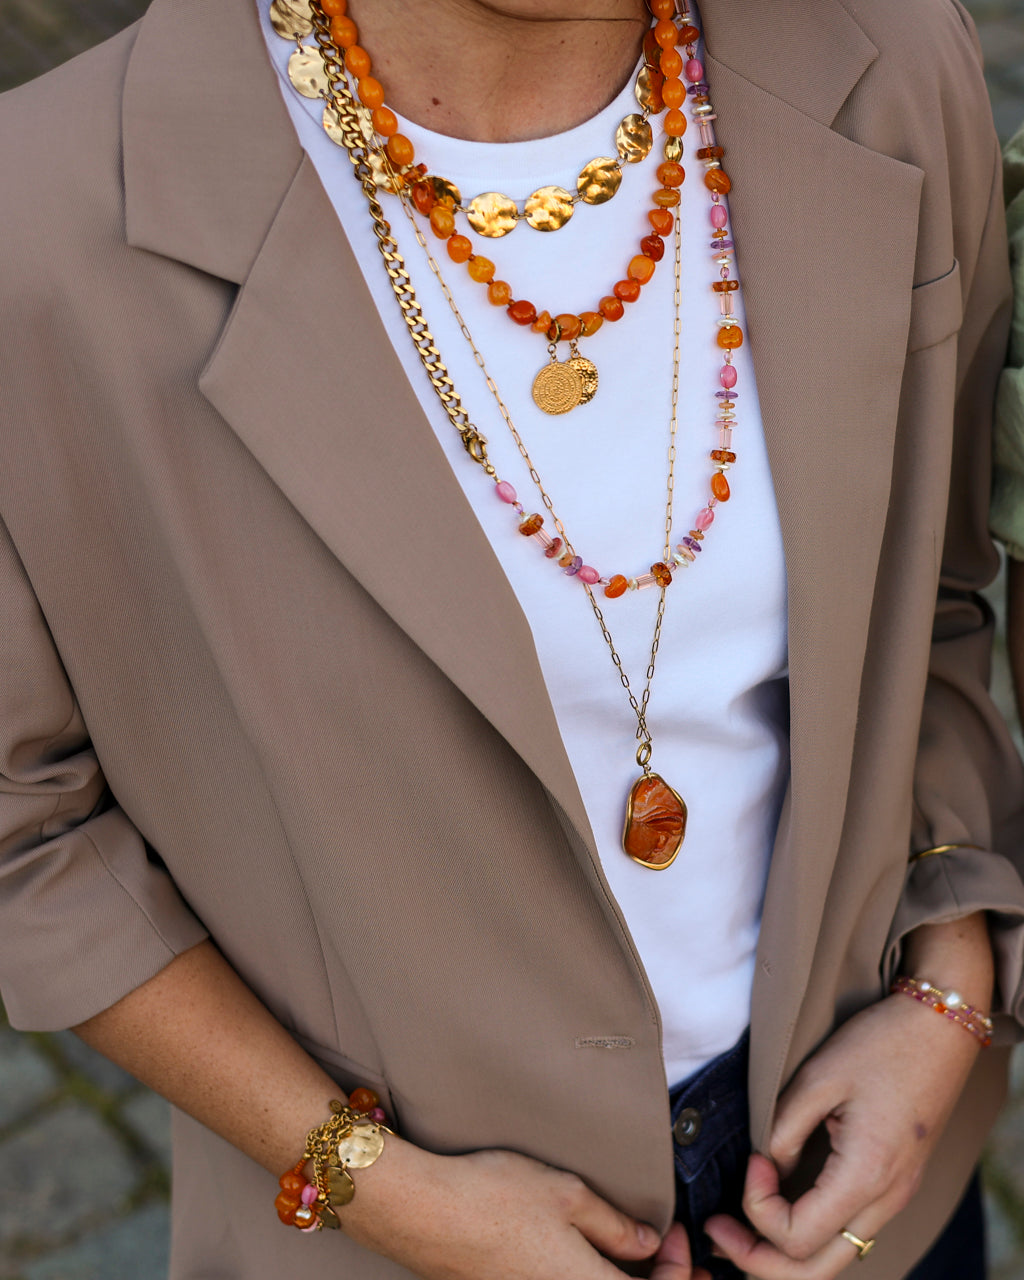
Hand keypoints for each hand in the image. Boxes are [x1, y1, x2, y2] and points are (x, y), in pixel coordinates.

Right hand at [341, 1139, 709, 1279]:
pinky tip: (582, 1249)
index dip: (678, 1269)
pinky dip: (583, 1275)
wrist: (424, 1212)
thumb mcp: (567, 1194)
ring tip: (628, 1245)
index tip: (678, 1234)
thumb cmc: (493, 1196)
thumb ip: (614, 1226)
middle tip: (666, 1247)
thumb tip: (647, 1244)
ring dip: (616, 1276)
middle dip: (653, 1277)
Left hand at [703, 992, 981, 1277]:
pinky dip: (807, 1234)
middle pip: (814, 1270)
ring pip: (832, 1258)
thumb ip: (783, 1129)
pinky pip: (846, 1232)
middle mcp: (885, 1200)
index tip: (751, 1159)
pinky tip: (777, 1206)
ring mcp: (893, 1197)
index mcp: (866, 1176)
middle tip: (717, 1228)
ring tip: (737, 1226)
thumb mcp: (819, 1076)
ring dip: (780, 1253)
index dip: (757, 1207)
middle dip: (758, 1260)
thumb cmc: (881, 1044)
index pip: (797, 1237)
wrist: (941, 1028)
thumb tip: (765, 1165)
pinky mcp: (892, 1184)